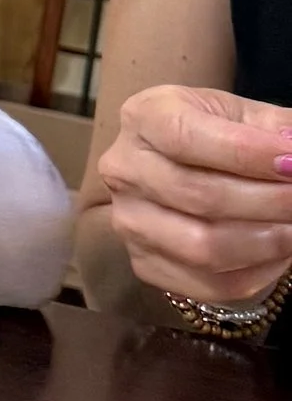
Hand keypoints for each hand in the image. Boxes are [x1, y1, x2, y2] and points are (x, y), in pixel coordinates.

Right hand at [97, 84, 291, 305]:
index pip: (187, 137)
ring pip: (204, 247)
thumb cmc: (219, 136)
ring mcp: (129, 221)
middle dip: (269, 201)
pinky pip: (210, 283)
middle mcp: (124, 168)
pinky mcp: (144, 264)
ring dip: (267, 241)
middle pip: (199, 195)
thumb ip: (278, 132)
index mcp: (145, 117)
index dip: (247, 154)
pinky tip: (279, 252)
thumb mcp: (246, 117)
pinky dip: (258, 272)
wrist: (184, 170)